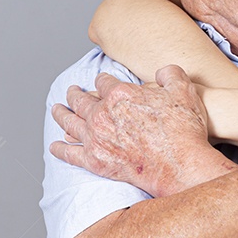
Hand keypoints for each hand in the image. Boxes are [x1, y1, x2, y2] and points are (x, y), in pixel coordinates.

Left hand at [49, 65, 218, 197]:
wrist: (180, 165)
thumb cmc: (183, 129)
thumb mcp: (183, 90)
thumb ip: (170, 74)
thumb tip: (163, 72)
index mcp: (119, 94)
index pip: (103, 82)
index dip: (103, 80)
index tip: (102, 81)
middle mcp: (102, 114)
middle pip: (81, 100)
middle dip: (75, 94)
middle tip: (71, 91)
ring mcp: (96, 138)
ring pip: (70, 123)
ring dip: (61, 114)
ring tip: (56, 110)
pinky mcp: (96, 161)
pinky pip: (71, 154)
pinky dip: (61, 149)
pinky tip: (55, 146)